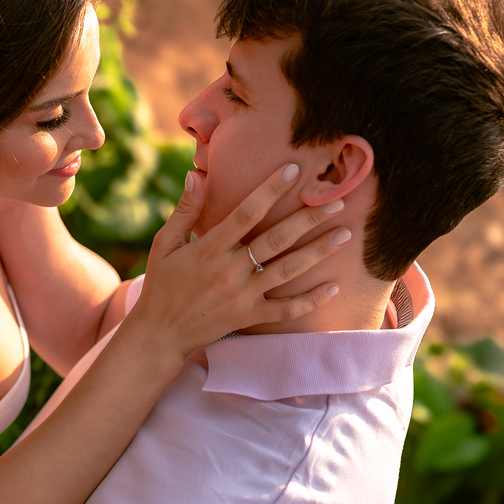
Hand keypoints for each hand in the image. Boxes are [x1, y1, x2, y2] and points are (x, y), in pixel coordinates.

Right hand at [123, 164, 346, 359]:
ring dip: (318, 252)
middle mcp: (230, 270)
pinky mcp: (249, 317)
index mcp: (209, 248)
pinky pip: (285, 310)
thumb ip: (185, 210)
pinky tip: (333, 288)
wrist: (160, 333)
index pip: (246, 212)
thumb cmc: (162, 283)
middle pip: (276, 240)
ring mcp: (242, 296)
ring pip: (287, 271)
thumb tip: (197, 174)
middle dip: (308, 219)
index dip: (270, 190)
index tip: (293, 170)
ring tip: (344, 235)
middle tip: (337, 202)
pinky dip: (310, 301)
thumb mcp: (164, 244)